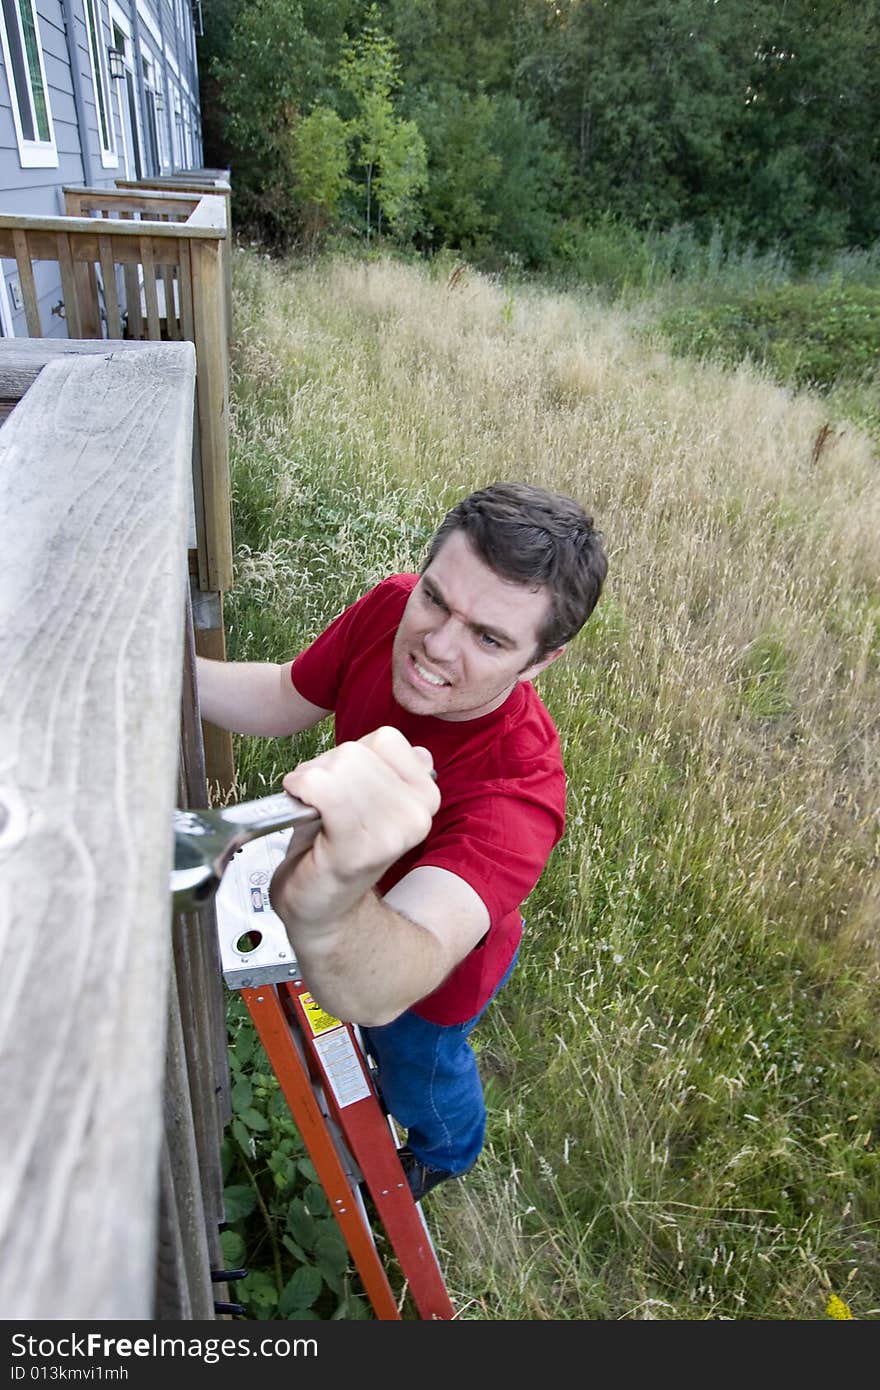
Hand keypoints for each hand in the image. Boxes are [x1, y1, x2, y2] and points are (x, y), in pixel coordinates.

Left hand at [269, 726, 439, 929]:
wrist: (322, 909)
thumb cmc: (335, 847)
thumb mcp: (371, 797)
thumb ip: (391, 769)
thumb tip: (414, 751)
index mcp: (426, 797)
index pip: (386, 739)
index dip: (354, 755)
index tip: (344, 784)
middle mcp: (417, 814)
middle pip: (356, 751)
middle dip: (325, 767)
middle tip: (320, 801)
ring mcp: (390, 833)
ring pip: (339, 765)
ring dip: (310, 780)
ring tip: (312, 809)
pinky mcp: (355, 849)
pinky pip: (322, 788)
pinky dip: (301, 788)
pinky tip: (302, 808)